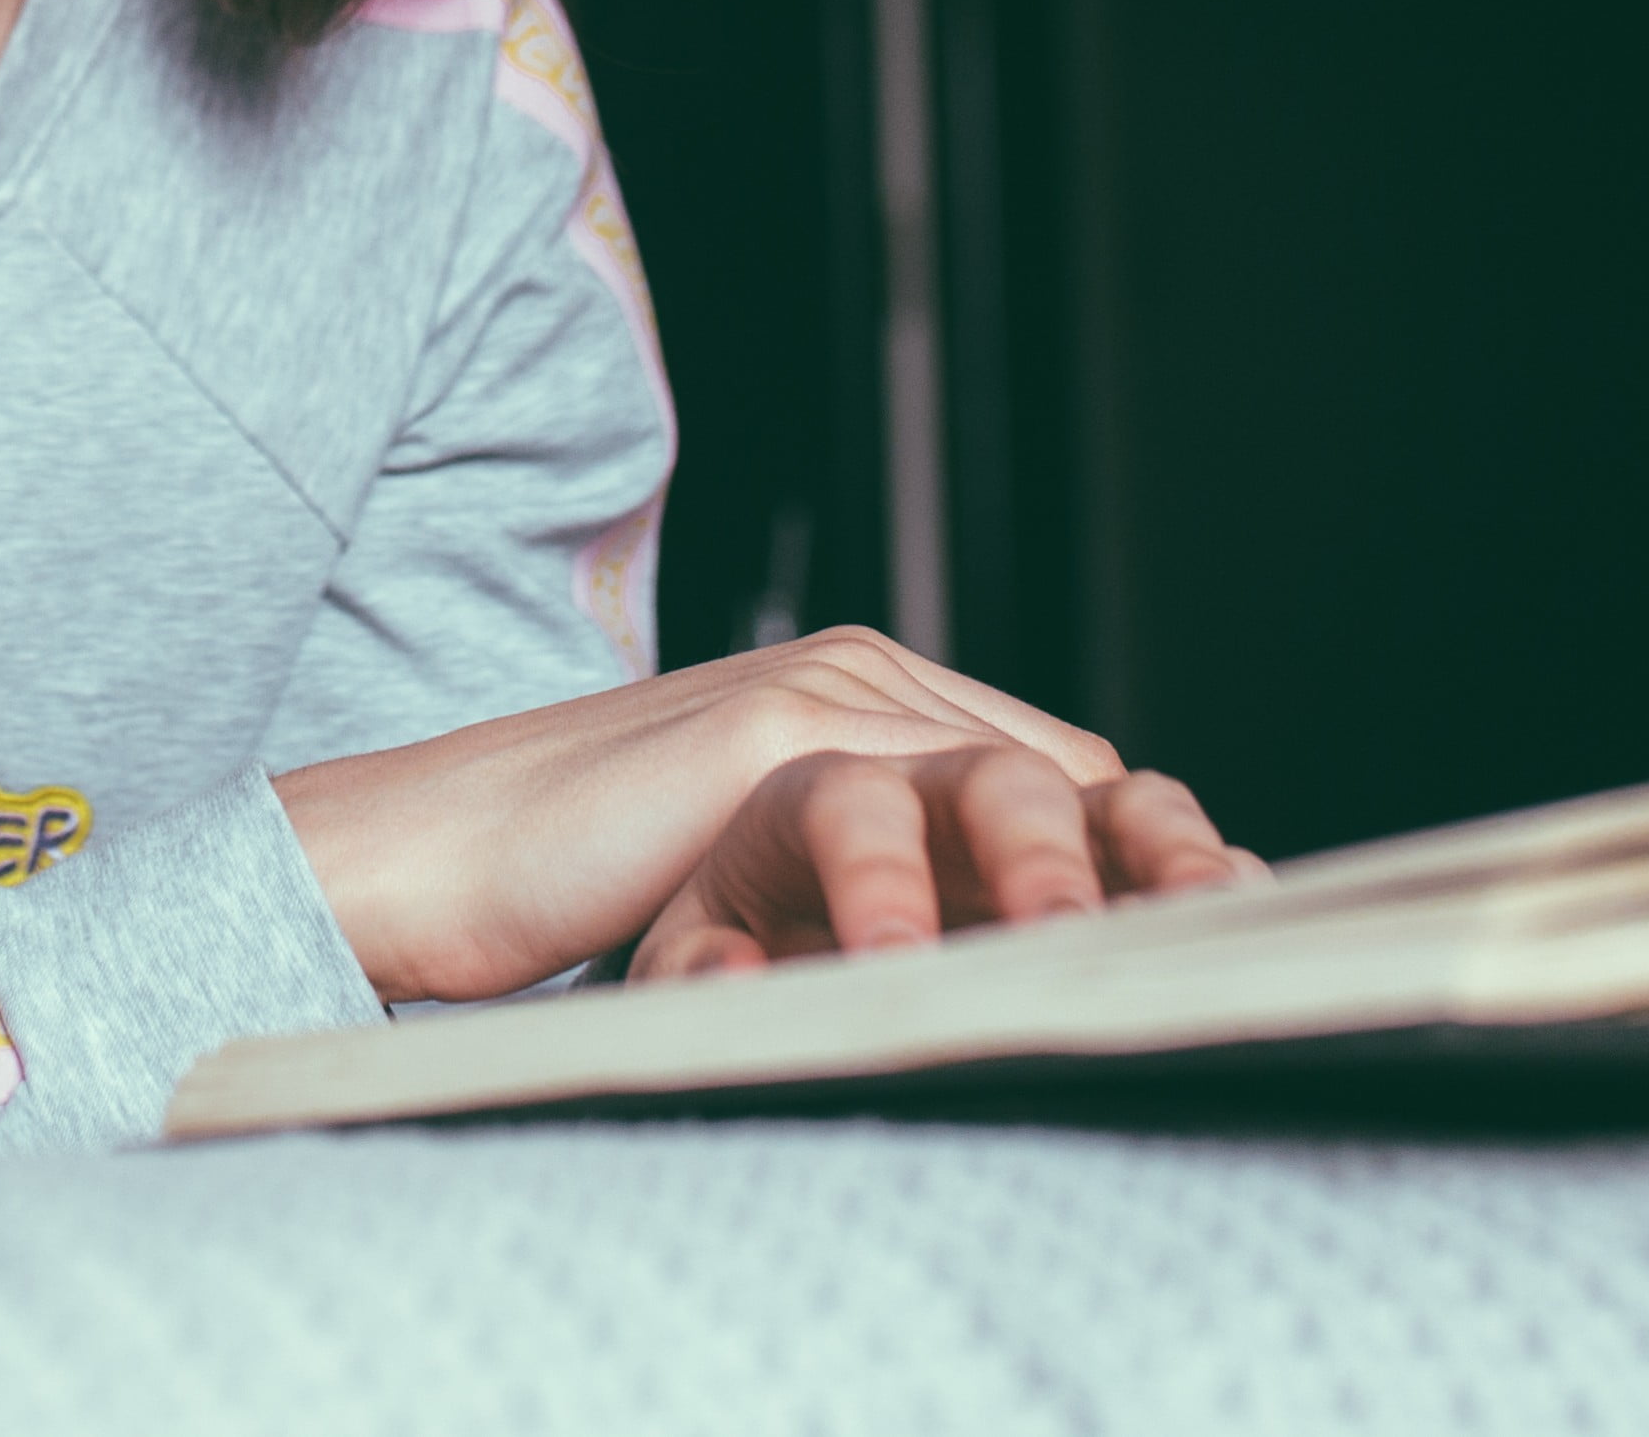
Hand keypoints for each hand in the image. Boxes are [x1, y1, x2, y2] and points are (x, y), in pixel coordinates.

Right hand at [271, 626, 1258, 1004]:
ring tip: (1119, 972)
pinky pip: (900, 814)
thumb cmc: (589, 877)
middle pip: (1069, 767)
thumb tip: (1002, 966)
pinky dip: (958, 897)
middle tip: (1210, 957)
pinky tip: (980, 968)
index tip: (1216, 936)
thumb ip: (880, 881)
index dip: (1148, 859)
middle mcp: (864, 678)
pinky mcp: (762, 741)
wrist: (432, 848)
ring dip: (1077, 885)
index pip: (1067, 771)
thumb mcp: (772, 878)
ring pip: (1009, 782)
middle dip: (1149, 868)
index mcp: (873, 699)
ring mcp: (818, 696)